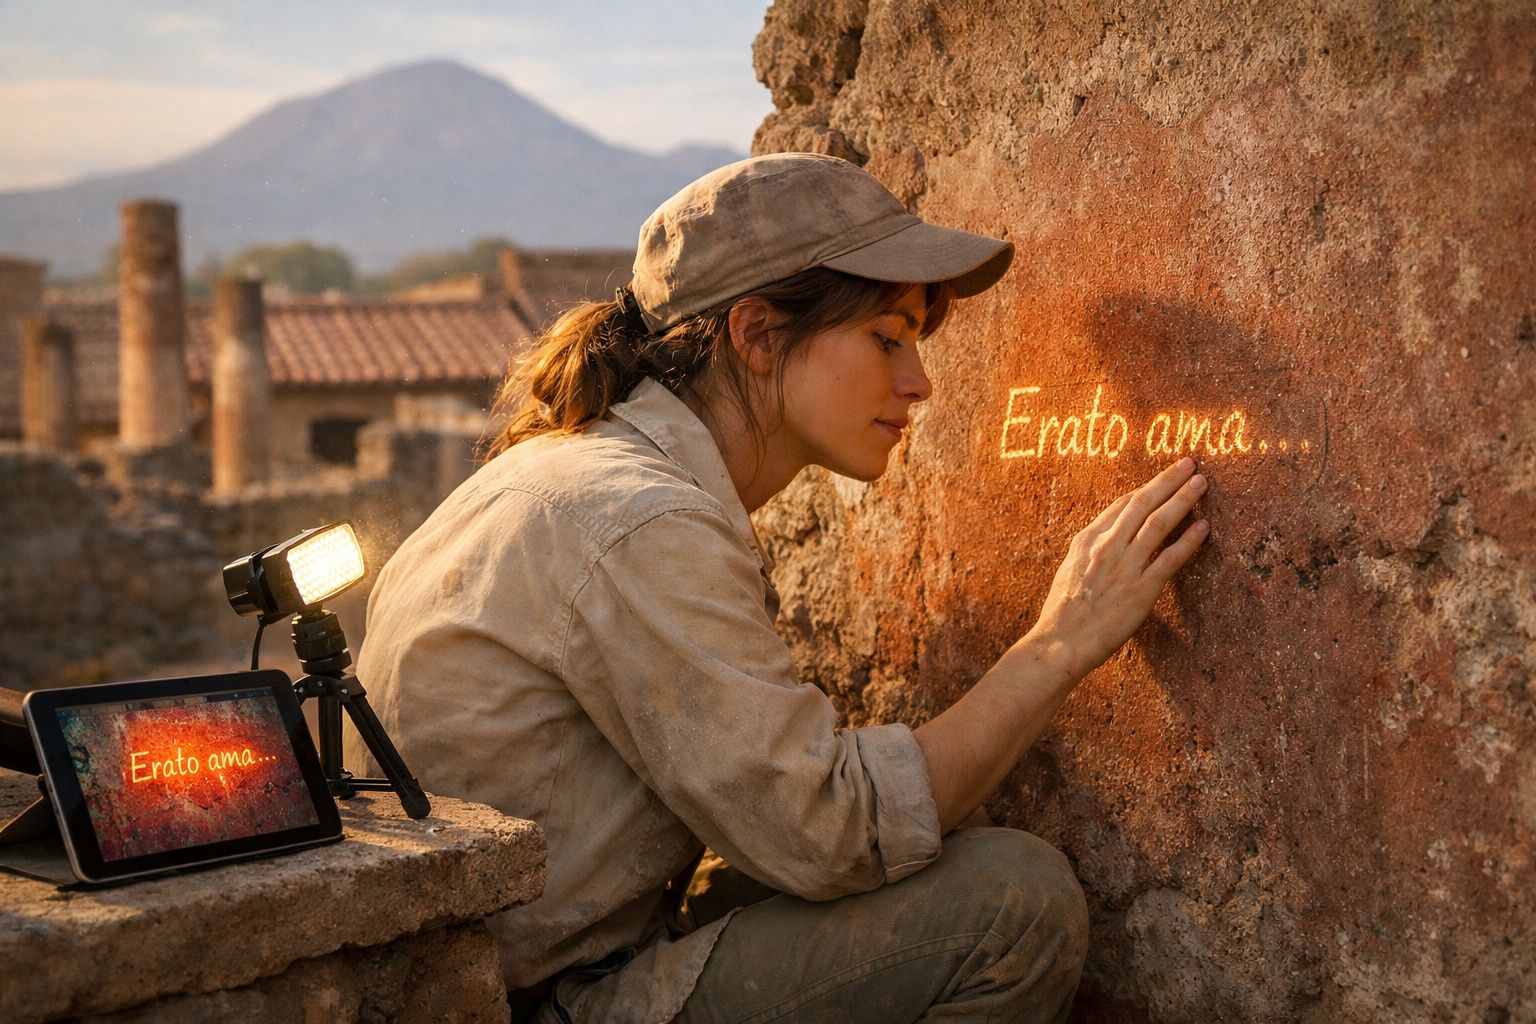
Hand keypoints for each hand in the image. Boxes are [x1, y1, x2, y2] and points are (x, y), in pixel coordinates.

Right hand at [1027, 458, 1209, 679]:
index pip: (1121, 504)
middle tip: (1189, 464)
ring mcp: (1125, 566)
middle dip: (1168, 480)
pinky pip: (1171, 558)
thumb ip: (1090, 551)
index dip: (1146, 488)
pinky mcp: (1141, 589)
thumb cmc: (1062, 612)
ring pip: (1159, 522)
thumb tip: (1107, 539)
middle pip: (1142, 503)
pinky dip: (1189, 540)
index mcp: (1087, 540)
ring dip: (1183, 500)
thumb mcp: (1070, 570)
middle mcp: (1106, 546)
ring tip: (1201, 484)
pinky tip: (1204, 527)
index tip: (1163, 478)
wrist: (1060, 642)